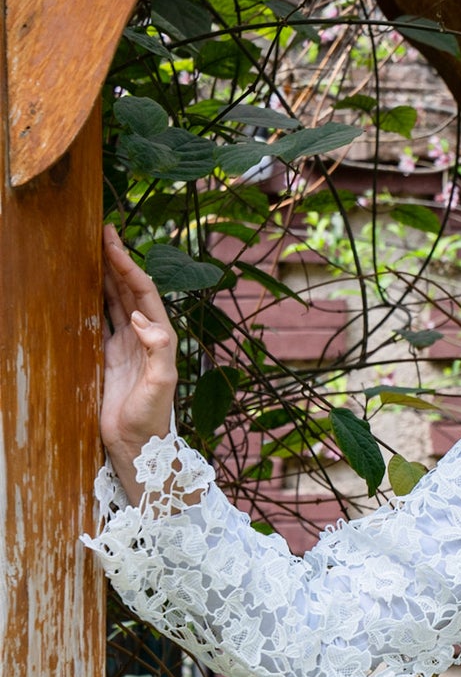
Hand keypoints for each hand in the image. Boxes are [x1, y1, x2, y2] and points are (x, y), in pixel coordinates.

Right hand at [102, 223, 178, 503]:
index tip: (113, 242)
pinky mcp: (109, 356)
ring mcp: (125, 345)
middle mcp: (143, 336)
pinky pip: (100, 320)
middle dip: (117, 261)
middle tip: (102, 232)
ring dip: (106, 276)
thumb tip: (143, 319)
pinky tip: (82, 286)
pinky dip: (92, 300)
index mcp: (158, 336)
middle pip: (129, 289)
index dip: (129, 266)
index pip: (143, 292)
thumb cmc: (152, 416)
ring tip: (92, 250)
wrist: (136, 444)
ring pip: (114, 300)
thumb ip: (159, 350)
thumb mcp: (161, 383)